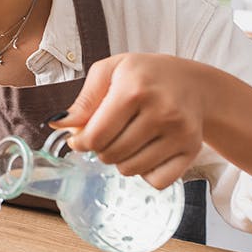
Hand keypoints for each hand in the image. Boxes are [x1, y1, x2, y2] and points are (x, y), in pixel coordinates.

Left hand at [50, 53, 206, 189]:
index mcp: (135, 89)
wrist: (193, 83)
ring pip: (131, 170)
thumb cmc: (145, 75)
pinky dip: (146, 173)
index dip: (81, 142)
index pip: (96, 135)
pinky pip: (157, 180)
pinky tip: (146, 153)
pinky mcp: (191, 149)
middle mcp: (161, 111)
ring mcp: (180, 132)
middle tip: (107, 136)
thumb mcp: (110, 71)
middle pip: (111, 154)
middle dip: (101, 149)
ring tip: (126, 141)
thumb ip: (84, 100)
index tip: (79, 139)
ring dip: (121, 161)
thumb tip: (59, 124)